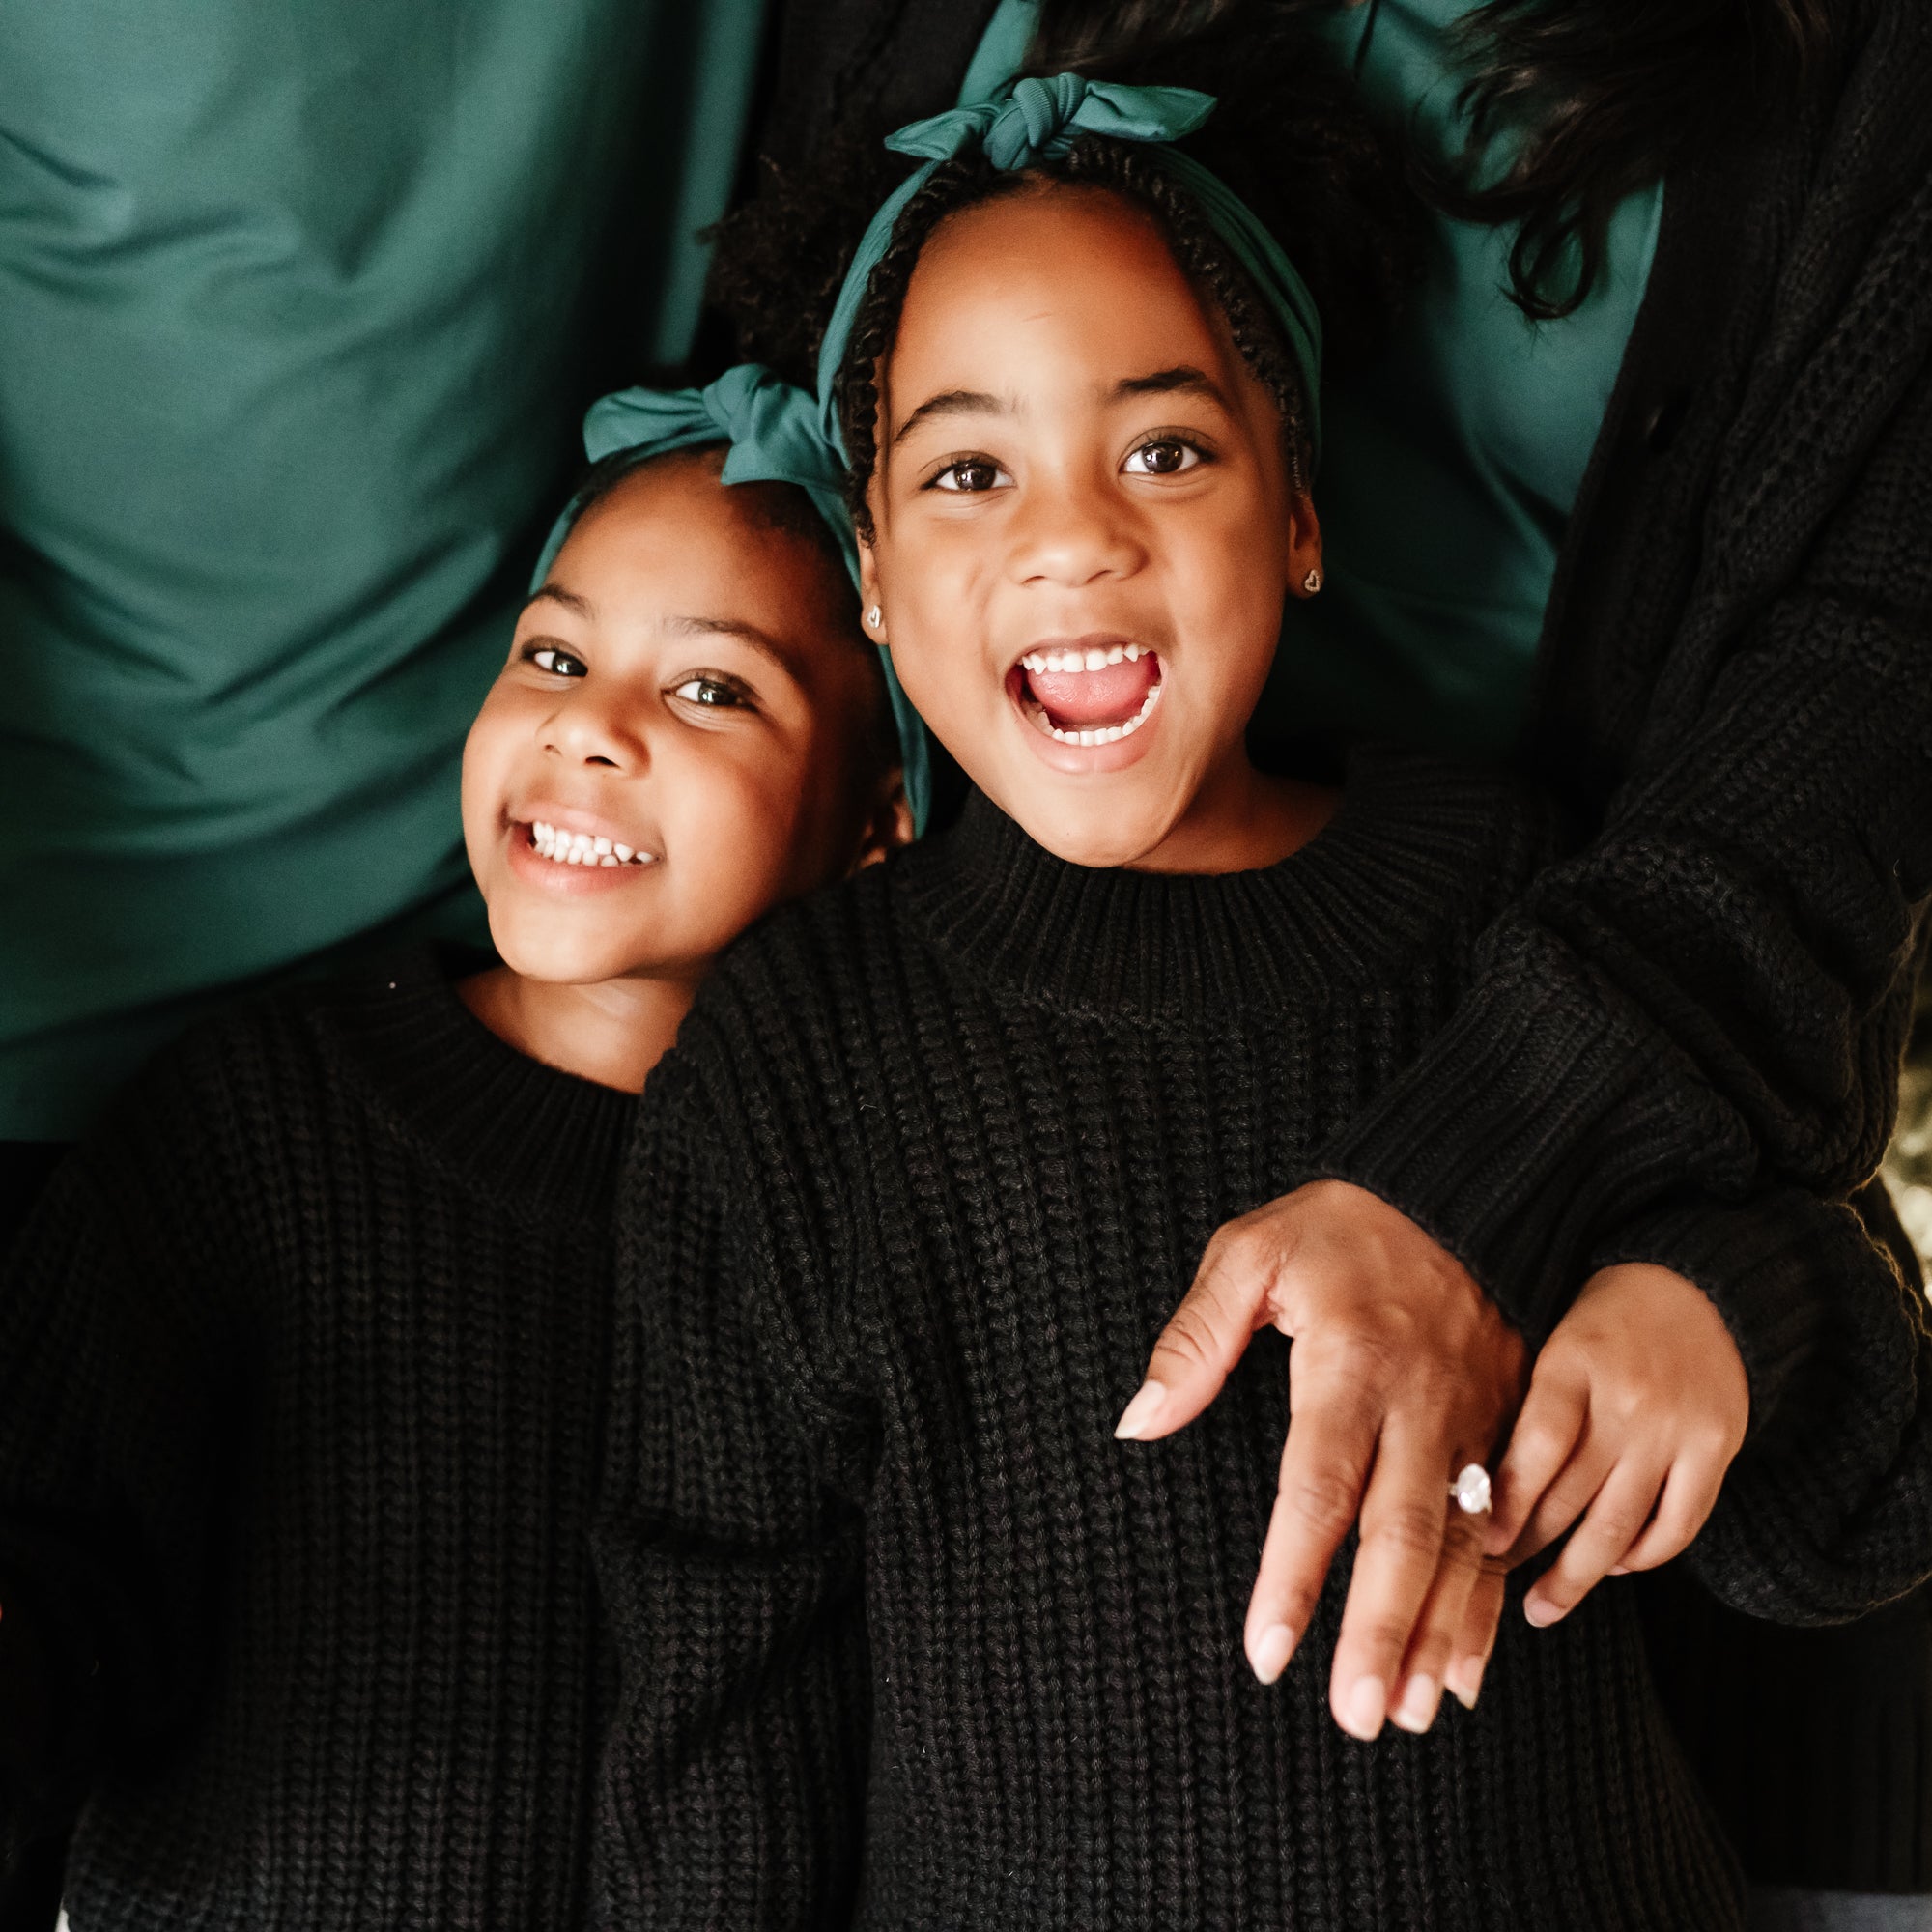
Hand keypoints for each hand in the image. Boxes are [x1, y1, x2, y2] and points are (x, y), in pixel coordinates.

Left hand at [1115, 1180, 1525, 1740]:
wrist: (1463, 1186)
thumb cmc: (1339, 1224)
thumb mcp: (1251, 1251)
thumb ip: (1195, 1339)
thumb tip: (1137, 1422)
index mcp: (1352, 1362)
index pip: (1317, 1485)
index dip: (1293, 1574)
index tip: (1268, 1654)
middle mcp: (1423, 1403)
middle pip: (1402, 1533)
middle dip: (1380, 1632)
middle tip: (1355, 1718)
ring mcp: (1478, 1421)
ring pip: (1464, 1546)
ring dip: (1441, 1634)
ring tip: (1413, 1716)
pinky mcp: (1511, 1429)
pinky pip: (1502, 1530)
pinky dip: (1486, 1603)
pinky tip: (1470, 1668)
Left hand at [1486, 1262, 1749, 1626]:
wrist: (1699, 1287)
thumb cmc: (1602, 1320)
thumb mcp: (1551, 1342)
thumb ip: (1524, 1405)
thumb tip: (1469, 1485)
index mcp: (1574, 1364)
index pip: (1537, 1450)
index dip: (1504, 1505)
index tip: (1475, 1544)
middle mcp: (1628, 1400)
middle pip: (1572, 1497)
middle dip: (1526, 1549)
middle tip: (1490, 1584)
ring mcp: (1677, 1429)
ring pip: (1621, 1525)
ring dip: (1577, 1575)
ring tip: (1542, 1606)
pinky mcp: (1717, 1450)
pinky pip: (1676, 1525)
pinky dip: (1642, 1556)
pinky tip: (1613, 1567)